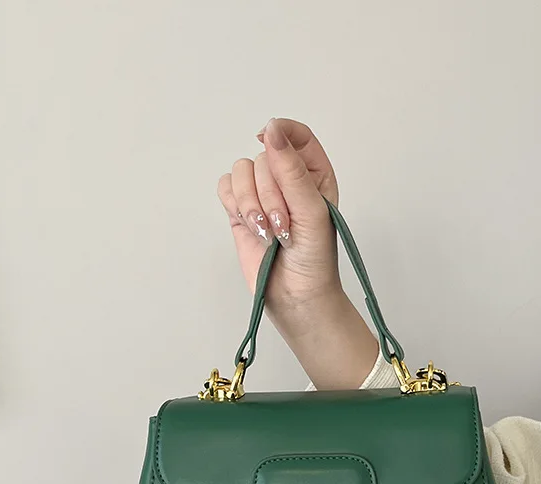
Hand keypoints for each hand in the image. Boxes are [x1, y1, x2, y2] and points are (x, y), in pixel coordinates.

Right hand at [216, 117, 378, 390]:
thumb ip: (291, 171)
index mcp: (314, 175)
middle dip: (271, 193)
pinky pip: (225, 188)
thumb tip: (271, 132)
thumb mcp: (311, 211)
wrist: (295, 295)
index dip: (282, 132)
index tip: (269, 140)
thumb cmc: (314, 258)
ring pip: (242, 171)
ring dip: (252, 202)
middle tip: (284, 226)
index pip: (297, 135)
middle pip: (265, 157)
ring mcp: (261, 195)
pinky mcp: (240, 212)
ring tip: (269, 232)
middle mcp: (287, 180)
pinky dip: (235, 206)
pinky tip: (251, 227)